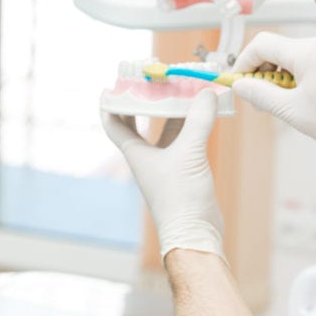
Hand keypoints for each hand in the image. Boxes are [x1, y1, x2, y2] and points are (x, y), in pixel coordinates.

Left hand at [101, 90, 223, 259]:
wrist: (195, 234)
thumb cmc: (181, 198)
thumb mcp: (190, 153)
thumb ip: (198, 121)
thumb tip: (206, 94)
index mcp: (136, 153)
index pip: (113, 123)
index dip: (109, 103)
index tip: (112, 84)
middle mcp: (147, 157)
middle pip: (137, 123)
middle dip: (141, 102)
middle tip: (149, 81)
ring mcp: (165, 165)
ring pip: (163, 130)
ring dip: (169, 111)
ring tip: (180, 90)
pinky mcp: (183, 172)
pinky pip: (182, 141)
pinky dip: (189, 126)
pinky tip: (201, 115)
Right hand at [231, 32, 315, 161]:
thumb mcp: (293, 111)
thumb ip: (260, 94)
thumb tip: (239, 85)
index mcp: (308, 52)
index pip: (261, 44)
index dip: (244, 63)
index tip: (239, 82)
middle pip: (276, 48)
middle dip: (262, 72)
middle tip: (260, 98)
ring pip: (291, 55)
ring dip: (279, 75)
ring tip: (283, 101)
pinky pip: (308, 60)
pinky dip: (297, 75)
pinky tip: (301, 97)